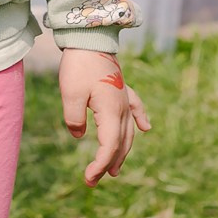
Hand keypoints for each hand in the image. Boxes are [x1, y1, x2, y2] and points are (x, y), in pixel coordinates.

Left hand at [59, 49, 150, 185]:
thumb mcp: (70, 94)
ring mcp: (124, 97)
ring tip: (114, 169)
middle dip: (108, 164)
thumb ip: (74, 118)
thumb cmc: (78, 66)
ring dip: (123, 150)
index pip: (109, 146)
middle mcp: (122, 107)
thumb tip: (79, 135)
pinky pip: (136, 107)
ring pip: (128, 130)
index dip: (99, 165)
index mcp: (111, 111)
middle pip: (120, 142)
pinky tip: (146, 128)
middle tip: (94, 180)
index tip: (88, 178)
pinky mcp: (121, 88)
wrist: (89, 38)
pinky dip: (141, 118)